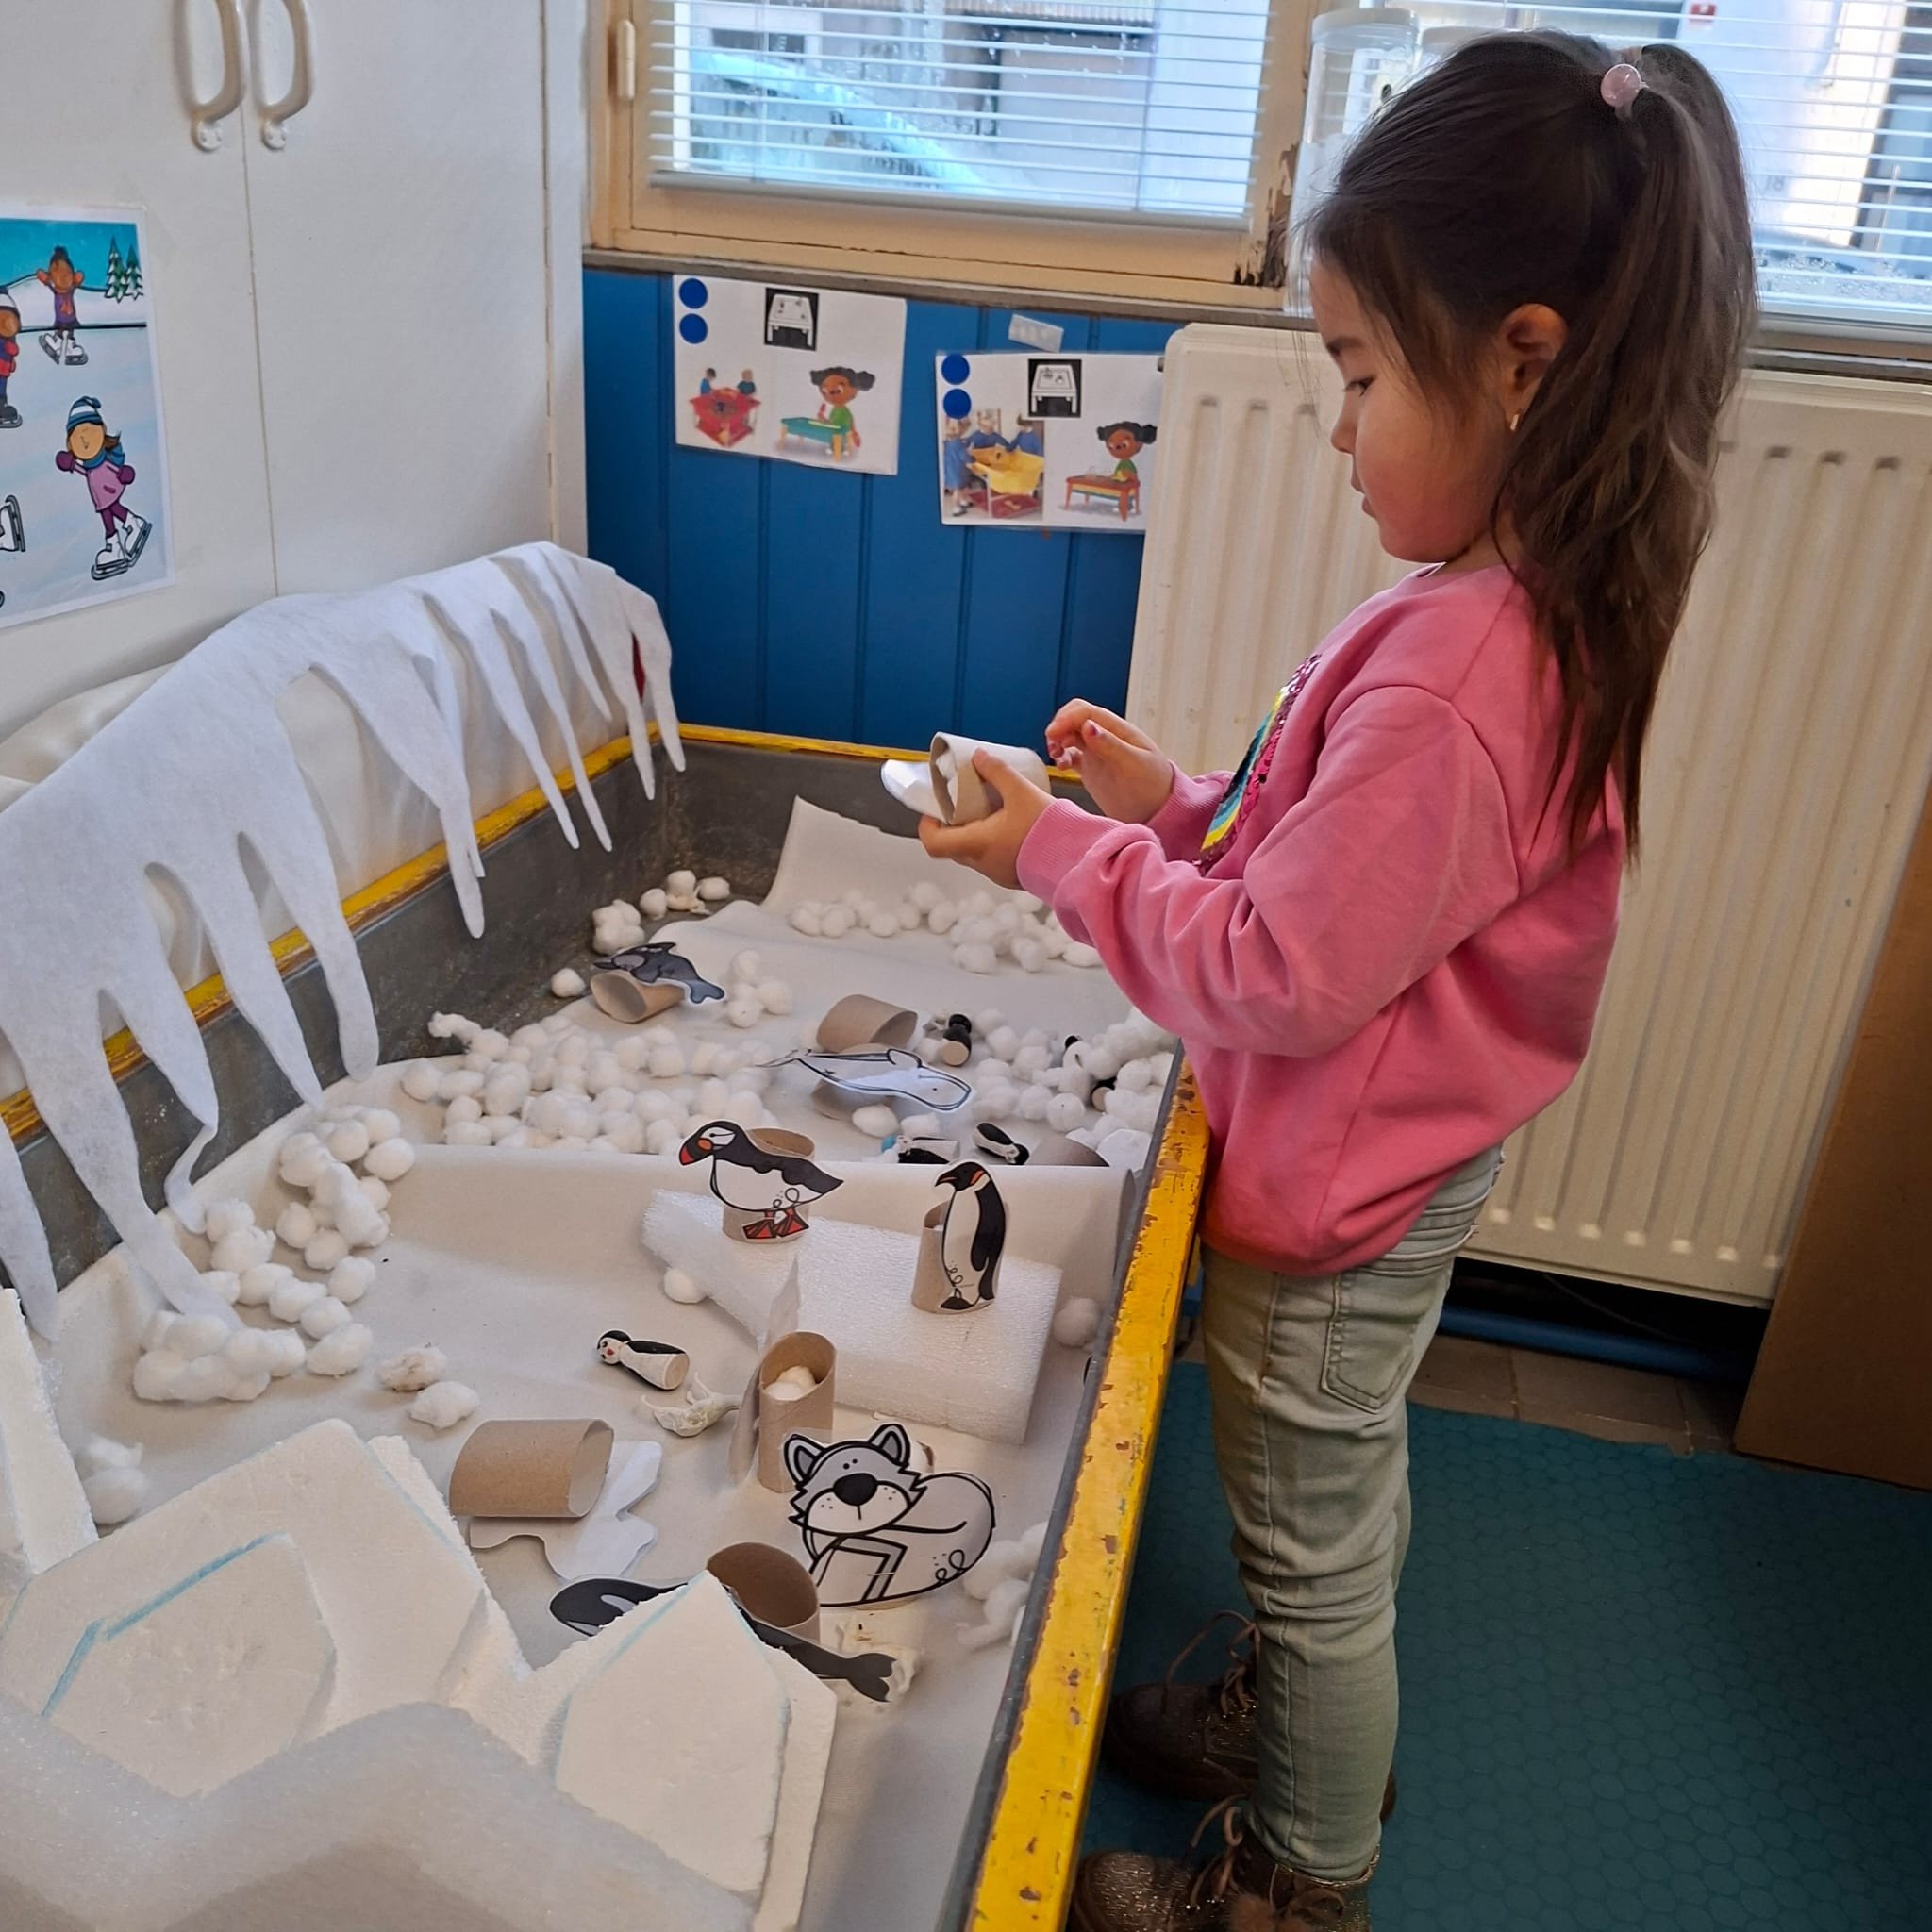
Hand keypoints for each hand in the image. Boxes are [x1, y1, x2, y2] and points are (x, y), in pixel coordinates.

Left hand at [918, 749, 1054, 887]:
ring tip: (992, 811)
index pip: (933, 842)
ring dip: (976, 833)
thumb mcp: (1021, 791)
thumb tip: (979, 756)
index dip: (928, 825)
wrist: (1080, 858)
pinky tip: (1011, 827)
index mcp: (976, 844)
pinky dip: (993, 843)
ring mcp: (997, 873)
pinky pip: (993, 859)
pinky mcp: (1013, 876)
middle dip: (954, 824)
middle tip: (965, 803)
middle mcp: (982, 863)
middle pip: (952, 846)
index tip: (936, 808)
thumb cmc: (1049, 828)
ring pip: (973, 853)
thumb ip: (997, 772)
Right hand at [1045, 700, 1172, 824]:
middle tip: (1051, 744)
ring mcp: (1097, 752)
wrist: (1159, 810)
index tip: (1053, 734)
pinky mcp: (1091, 769)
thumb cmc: (1154, 785)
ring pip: (1069, 735)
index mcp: (1118, 730)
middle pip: (1074, 719)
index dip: (1066, 718)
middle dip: (1058, 726)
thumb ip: (1111, 745)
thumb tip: (1088, 726)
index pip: (1086, 712)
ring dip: (1058, 740)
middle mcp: (1106, 737)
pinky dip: (1061, 757)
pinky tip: (1061, 766)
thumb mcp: (1134, 764)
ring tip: (1055, 754)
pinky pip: (1070, 756)